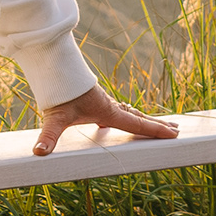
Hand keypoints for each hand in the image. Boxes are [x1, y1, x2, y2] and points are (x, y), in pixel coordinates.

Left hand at [33, 86, 177, 153]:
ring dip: (143, 120)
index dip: (155, 130)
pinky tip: (107, 123)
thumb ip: (49, 135)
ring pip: (128, 112)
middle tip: (176, 129)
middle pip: (139, 117)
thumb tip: (39, 152)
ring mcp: (102, 101)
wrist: (51, 63)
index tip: (174, 134)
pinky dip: (122, 116)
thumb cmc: (57, 90)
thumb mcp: (54, 116)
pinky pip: (113, 110)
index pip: (136, 124)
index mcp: (107, 111)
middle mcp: (109, 106)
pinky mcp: (92, 99)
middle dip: (157, 125)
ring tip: (156, 124)